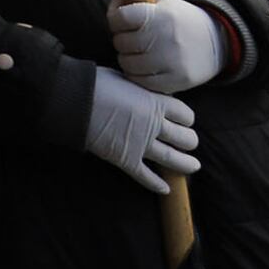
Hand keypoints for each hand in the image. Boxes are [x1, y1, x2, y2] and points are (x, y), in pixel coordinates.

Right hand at [81, 66, 199, 194]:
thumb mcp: (124, 78)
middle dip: (189, 141)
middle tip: (188, 142)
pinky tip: (166, 190)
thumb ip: (140, 88)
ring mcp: (141, 145)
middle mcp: (153, 126)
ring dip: (186, 164)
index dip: (187, 118)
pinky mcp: (126, 159)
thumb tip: (143, 89)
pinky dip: (156, 184)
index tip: (185, 120)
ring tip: (193, 166)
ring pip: (172, 158)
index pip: (185, 114)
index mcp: (154, 103)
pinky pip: (146, 176)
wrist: (75, 101)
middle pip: (184, 137)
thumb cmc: (95, 84)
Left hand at [109, 0, 227, 94]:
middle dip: (122, 39)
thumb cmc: (179, 19)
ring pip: (127, 64)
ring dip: (128, 58)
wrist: (217, 40)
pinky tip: (146, 66)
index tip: (122, 21)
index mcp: (161, 15)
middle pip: (121, 42)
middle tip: (133, 38)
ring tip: (138, 52)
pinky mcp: (176, 80)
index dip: (116, 20)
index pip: (120, 18)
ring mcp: (171, 62)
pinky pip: (141, 81)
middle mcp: (166, 38)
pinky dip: (138, 75)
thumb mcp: (160, 0)